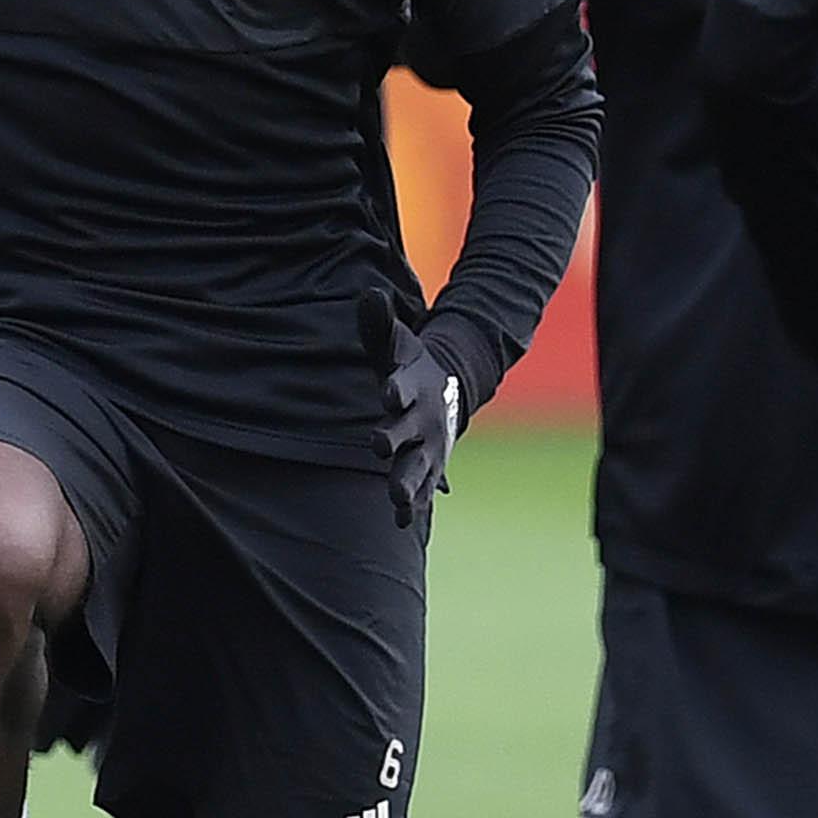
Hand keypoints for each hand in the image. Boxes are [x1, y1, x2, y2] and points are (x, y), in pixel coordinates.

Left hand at [358, 291, 459, 528]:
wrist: (447, 388)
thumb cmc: (409, 364)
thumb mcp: (395, 342)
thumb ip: (379, 323)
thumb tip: (369, 294)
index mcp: (413, 386)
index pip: (403, 386)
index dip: (396, 388)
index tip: (388, 392)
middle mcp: (423, 419)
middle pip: (409, 432)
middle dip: (396, 441)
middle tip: (377, 447)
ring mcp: (428, 446)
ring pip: (417, 467)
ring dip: (406, 482)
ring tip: (396, 499)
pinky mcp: (428, 466)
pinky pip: (421, 489)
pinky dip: (412, 506)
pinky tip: (400, 523)